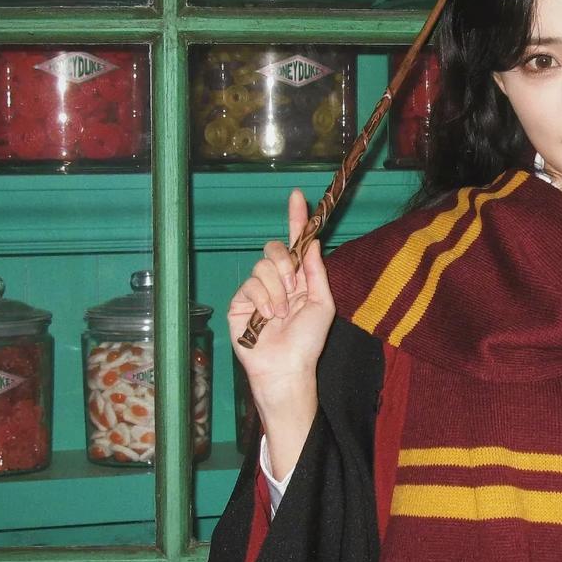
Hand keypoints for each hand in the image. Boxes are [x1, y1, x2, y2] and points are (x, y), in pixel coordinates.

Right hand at [227, 189, 334, 477]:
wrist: (287, 366)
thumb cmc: (308, 341)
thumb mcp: (322, 302)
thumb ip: (315, 271)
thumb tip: (311, 241)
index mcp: (298, 278)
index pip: (295, 242)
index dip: (296, 218)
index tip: (297, 195)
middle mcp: (276, 280)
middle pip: (274, 248)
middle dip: (284, 265)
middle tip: (292, 289)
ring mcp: (255, 291)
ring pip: (262, 266)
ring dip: (276, 291)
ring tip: (281, 315)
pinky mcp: (239, 303)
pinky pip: (250, 285)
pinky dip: (262, 301)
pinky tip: (266, 319)